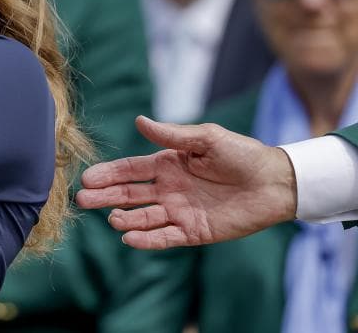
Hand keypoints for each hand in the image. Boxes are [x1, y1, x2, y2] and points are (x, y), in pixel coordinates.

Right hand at [75, 115, 298, 248]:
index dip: (108, 173)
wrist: (276, 182)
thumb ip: (172, 135)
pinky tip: (130, 238)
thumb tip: (139, 121)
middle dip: (106, 197)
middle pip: (129, 195)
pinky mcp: (194, 232)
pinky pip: (165, 237)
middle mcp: (169, 189)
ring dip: (125, 219)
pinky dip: (147, 239)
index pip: (130, 170)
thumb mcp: (206, 138)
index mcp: (168, 164)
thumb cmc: (242, 154)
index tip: (87, 178)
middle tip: (83, 200)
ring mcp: (180, 211)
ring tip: (112, 219)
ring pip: (144, 217)